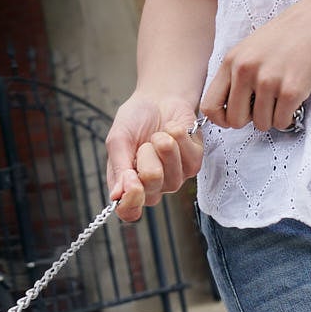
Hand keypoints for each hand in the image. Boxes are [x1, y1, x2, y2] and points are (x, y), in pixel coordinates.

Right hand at [107, 93, 201, 223]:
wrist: (158, 99)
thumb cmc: (135, 120)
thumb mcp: (118, 141)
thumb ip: (119, 168)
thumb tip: (117, 196)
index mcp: (129, 186)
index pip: (129, 212)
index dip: (131, 201)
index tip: (131, 179)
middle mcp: (153, 188)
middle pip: (151, 185)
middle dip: (145, 155)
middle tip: (144, 144)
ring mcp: (175, 179)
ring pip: (170, 169)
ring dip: (161, 142)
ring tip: (157, 136)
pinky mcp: (194, 165)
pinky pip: (186, 153)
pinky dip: (176, 134)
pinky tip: (172, 131)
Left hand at [201, 0, 310, 135]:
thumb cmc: (288, 34)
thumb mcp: (250, 48)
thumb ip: (236, 74)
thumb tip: (228, 109)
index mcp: (231, 61)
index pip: (210, 106)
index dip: (221, 119)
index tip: (233, 118)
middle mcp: (245, 71)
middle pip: (234, 120)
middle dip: (249, 120)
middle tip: (263, 107)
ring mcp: (268, 81)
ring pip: (261, 124)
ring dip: (272, 118)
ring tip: (281, 99)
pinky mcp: (291, 90)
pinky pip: (281, 122)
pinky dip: (287, 118)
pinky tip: (293, 102)